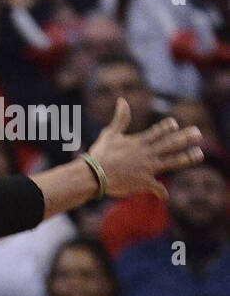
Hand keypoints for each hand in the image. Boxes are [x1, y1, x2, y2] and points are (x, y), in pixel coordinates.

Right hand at [85, 99, 203, 199]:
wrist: (95, 175)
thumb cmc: (100, 154)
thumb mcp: (110, 133)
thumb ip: (120, 118)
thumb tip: (122, 100)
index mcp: (139, 142)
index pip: (158, 132)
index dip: (167, 127)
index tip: (175, 124)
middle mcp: (147, 154)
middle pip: (171, 144)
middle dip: (186, 138)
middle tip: (198, 133)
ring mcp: (148, 168)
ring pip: (172, 162)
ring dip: (186, 158)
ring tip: (199, 154)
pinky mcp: (144, 182)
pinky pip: (157, 187)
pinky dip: (161, 192)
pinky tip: (165, 196)